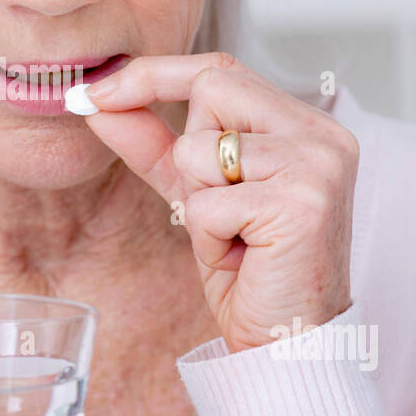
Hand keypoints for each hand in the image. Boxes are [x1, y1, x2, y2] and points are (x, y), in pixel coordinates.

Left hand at [83, 51, 358, 352]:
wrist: (288, 345)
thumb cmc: (251, 271)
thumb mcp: (194, 195)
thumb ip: (152, 143)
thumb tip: (97, 102)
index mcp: (305, 125)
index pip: (220, 70)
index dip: (153, 75)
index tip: (93, 92)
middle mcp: (322, 134)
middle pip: (212, 90)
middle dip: (188, 152)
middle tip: (215, 207)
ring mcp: (318, 165)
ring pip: (201, 149)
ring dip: (198, 202)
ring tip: (235, 236)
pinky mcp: (303, 203)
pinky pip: (209, 202)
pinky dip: (208, 235)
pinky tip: (243, 256)